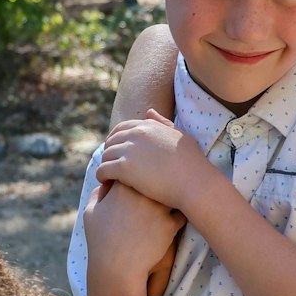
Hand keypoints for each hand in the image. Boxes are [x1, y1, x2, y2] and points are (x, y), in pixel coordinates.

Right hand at [83, 177, 184, 291]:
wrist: (117, 266)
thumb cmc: (100, 240)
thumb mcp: (90, 213)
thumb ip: (97, 193)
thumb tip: (105, 184)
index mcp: (122, 186)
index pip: (134, 169)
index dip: (135, 173)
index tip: (135, 181)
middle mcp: (142, 193)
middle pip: (155, 178)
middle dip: (155, 182)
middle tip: (153, 188)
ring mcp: (158, 208)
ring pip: (171, 192)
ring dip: (170, 194)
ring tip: (170, 197)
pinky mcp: (170, 224)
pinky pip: (180, 212)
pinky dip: (178, 214)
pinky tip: (174, 217)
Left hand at [96, 111, 216, 209]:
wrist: (194, 182)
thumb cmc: (192, 162)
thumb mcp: (180, 136)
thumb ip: (163, 123)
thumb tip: (148, 112)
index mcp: (148, 125)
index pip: (122, 128)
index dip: (116, 139)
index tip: (117, 151)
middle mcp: (136, 134)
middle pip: (111, 141)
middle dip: (109, 152)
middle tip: (111, 165)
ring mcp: (129, 150)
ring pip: (106, 155)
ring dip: (105, 165)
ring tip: (108, 177)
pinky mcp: (124, 168)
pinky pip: (103, 169)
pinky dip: (101, 176)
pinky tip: (106, 184)